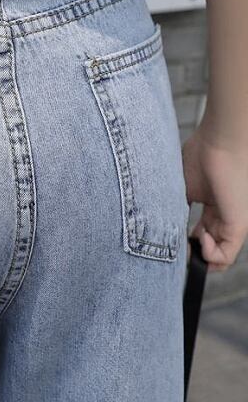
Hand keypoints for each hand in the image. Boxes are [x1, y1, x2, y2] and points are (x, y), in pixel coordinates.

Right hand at [182, 124, 247, 270]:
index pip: (200, 235)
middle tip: (176, 249)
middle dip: (190, 254)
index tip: (168, 240)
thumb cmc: (201, 156)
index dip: (184, 243)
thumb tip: (162, 226)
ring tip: (189, 242)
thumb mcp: (181, 188)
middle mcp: (222, 217)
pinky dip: (209, 256)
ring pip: (218, 258)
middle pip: (209, 249)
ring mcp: (231, 223)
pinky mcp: (237, 225)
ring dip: (200, 258)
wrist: (219, 143)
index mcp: (210, 207)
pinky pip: (224, 256)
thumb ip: (176, 208)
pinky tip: (199, 238)